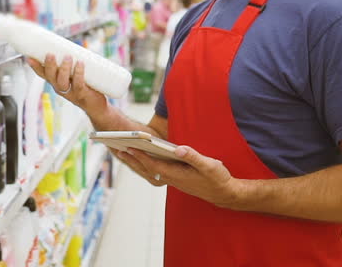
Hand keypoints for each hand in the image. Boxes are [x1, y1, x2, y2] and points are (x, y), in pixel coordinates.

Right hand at [27, 55, 106, 113]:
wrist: (96, 106)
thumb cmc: (85, 86)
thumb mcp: (74, 75)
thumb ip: (70, 63)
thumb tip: (71, 45)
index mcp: (56, 82)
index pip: (42, 74)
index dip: (35, 66)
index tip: (28, 57)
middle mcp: (60, 88)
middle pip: (50, 77)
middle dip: (49, 65)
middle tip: (50, 54)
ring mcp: (70, 93)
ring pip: (62, 82)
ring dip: (64, 68)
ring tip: (68, 57)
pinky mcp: (82, 94)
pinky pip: (78, 84)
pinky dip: (78, 73)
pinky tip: (80, 63)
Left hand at [116, 146, 242, 208]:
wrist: (224, 194)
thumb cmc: (217, 179)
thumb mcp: (209, 165)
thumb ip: (194, 157)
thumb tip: (178, 148)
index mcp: (177, 175)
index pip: (153, 165)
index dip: (140, 156)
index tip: (129, 147)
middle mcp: (172, 179)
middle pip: (147, 169)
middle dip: (133, 159)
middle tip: (117, 149)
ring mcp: (174, 180)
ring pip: (151, 171)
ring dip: (138, 162)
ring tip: (126, 152)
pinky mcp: (177, 179)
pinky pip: (157, 171)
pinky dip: (147, 164)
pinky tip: (145, 158)